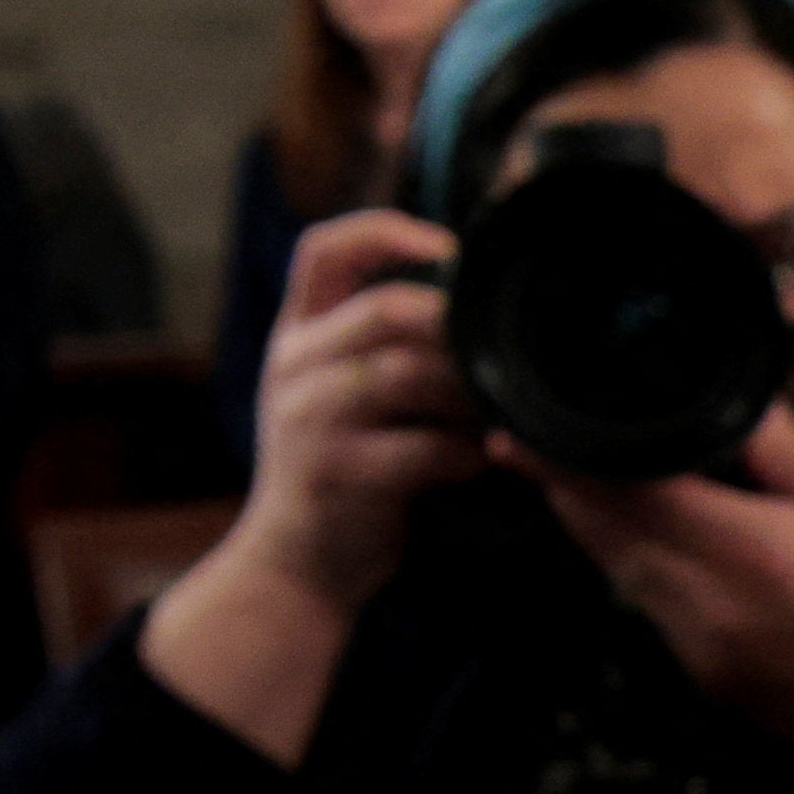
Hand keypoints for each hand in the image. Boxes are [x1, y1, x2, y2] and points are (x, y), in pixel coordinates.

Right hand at [143, 211, 477, 763]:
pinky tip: (482, 463)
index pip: (323, 250)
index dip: (387, 231)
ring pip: (409, 376)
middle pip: (385, 310)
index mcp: (294, 336)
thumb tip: (469, 311)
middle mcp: (294, 366)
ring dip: (471, 393)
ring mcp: (312, 419)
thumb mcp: (332, 394)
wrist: (293, 563)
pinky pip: (426, 448)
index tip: (447, 249)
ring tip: (500, 411)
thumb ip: (375, 349)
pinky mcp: (342, 473)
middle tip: (500, 353)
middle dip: (457, 329)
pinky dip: (468, 453)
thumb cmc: (337, 472)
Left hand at [520, 405, 793, 758]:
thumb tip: (718, 402)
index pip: (616, 498)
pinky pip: (660, 620)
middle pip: (606, 540)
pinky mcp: (728, 695)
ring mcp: (717, 666)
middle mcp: (716, 618)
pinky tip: (678, 548)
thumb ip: (779, 447)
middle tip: (564, 443)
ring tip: (619, 486)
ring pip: (625, 582)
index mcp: (750, 559)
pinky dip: (651, 579)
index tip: (511, 432)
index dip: (556, 461)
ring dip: (611, 535)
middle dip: (577, 492)